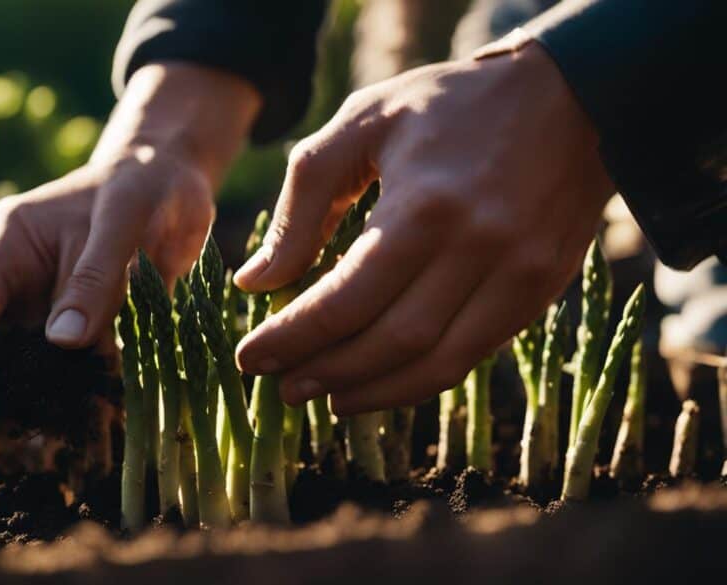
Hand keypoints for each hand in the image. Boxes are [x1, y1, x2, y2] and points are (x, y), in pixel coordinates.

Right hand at [0, 63, 258, 465]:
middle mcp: (24, 283)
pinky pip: (83, 371)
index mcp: (10, 245)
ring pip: (35, 367)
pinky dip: (86, 402)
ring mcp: (58, 309)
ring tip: (37, 458)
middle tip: (1, 448)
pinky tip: (94, 437)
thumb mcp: (123, 217)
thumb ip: (95, 275)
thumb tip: (63, 343)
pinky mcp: (96, 329)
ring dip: (37, 409)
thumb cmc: (144, 182)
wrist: (178, 181)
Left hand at [234, 41, 614, 414]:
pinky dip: (422, 378)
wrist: (568, 93)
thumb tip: (255, 283)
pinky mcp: (542, 289)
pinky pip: (474, 354)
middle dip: (326, 372)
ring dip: (373, 392)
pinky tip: (382, 381)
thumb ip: (302, 208)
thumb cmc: (447, 104)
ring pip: (435, 363)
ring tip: (325, 399)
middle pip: (389, 341)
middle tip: (282, 387)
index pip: (345, 300)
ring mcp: (519, 275)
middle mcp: (477, 249)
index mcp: (423, 206)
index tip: (251, 358)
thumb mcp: (359, 126)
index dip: (293, 338)